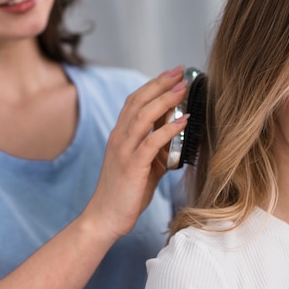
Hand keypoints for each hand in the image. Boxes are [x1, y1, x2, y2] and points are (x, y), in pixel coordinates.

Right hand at [82, 66, 188, 242]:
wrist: (105, 218)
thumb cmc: (126, 192)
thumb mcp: (145, 164)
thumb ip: (159, 147)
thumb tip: (179, 132)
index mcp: (121, 135)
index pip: (135, 101)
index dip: (153, 84)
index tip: (172, 73)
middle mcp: (119, 138)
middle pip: (138, 101)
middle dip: (160, 84)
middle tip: (180, 71)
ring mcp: (124, 151)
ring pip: (143, 117)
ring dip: (164, 100)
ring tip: (183, 88)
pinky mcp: (132, 166)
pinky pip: (150, 142)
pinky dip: (167, 129)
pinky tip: (183, 120)